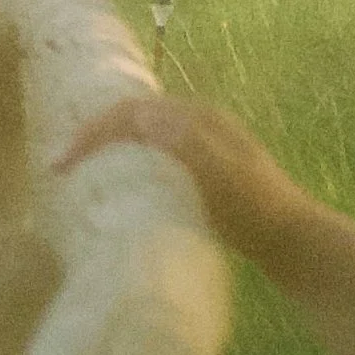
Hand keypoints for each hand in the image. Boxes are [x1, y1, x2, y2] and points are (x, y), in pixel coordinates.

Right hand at [53, 91, 306, 263]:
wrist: (294, 242)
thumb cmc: (256, 211)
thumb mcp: (223, 176)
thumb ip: (187, 144)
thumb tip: (145, 118)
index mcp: (197, 119)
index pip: (130, 112)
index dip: (92, 132)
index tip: (60, 165)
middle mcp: (198, 125)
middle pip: (133, 117)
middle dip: (94, 135)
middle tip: (60, 166)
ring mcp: (203, 148)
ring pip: (143, 136)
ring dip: (110, 148)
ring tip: (80, 173)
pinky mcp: (204, 174)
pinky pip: (155, 158)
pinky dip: (129, 166)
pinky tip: (120, 190)